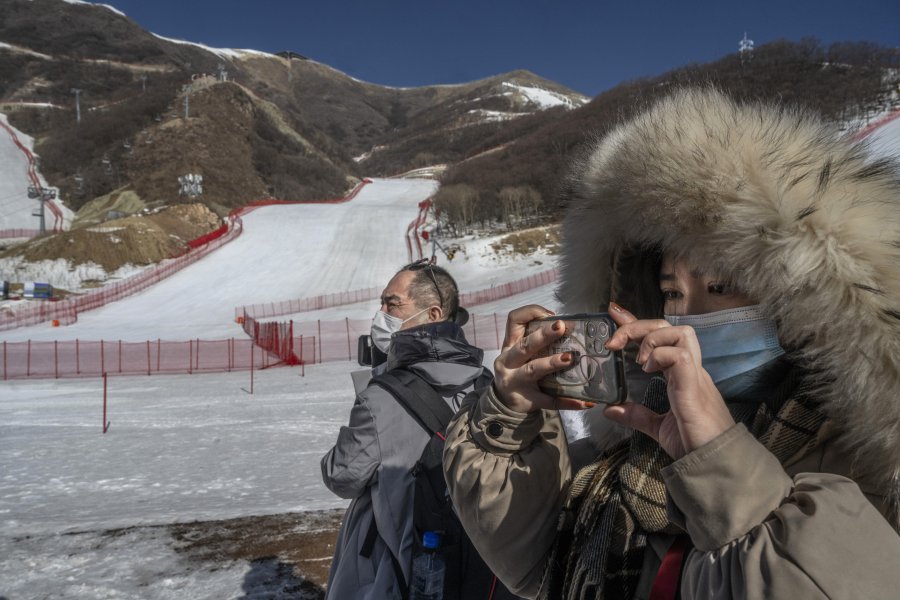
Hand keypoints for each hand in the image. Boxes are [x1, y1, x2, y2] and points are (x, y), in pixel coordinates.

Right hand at [493, 305, 594, 412]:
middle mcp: (509, 362)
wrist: (503, 404)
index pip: (513, 321)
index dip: (530, 313)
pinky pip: (549, 401)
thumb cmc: (517, 371)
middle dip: (543, 335)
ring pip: (534, 370)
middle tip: (561, 327)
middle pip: (525, 345)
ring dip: (552, 363)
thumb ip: (535, 341)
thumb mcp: (519, 354)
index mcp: (509, 346)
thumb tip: (567, 327)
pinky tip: (584, 401)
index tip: (550, 315)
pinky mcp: (527, 401)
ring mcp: (516, 382)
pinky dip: (567, 401)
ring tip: (569, 358)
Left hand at [602, 303, 734, 459]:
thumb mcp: (658, 427)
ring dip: (652, 339)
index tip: (615, 313)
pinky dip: (660, 354)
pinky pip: (680, 355)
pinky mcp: (693, 385)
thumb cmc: (694, 443)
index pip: (660, 338)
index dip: (636, 323)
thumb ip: (637, 415)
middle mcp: (689, 368)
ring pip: (679, 332)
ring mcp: (693, 374)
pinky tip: (648, 369)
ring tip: (639, 361)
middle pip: (668, 327)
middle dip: (637, 326)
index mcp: (681, 374)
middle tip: (614, 341)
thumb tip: (611, 409)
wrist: (714, 462)